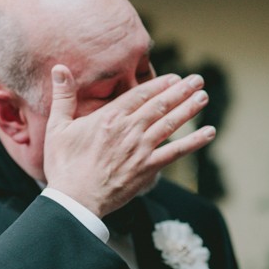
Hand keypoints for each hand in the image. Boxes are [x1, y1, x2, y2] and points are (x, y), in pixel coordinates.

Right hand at [43, 65, 215, 217]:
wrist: (75, 200)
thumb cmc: (64, 166)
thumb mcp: (58, 127)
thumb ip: (63, 97)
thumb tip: (59, 68)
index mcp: (109, 118)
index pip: (140, 95)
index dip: (160, 85)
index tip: (174, 77)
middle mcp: (129, 130)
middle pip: (160, 105)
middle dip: (181, 91)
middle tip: (197, 80)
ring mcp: (141, 150)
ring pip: (170, 124)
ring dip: (189, 109)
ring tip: (203, 97)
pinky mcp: (148, 169)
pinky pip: (176, 152)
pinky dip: (194, 142)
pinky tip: (209, 133)